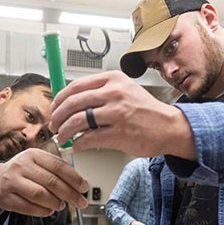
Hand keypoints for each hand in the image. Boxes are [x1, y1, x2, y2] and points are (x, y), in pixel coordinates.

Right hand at [0, 148, 88, 216]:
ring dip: (55, 203)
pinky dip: (42, 211)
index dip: (74, 178)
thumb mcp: (38, 163)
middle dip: (70, 194)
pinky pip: (28, 207)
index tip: (83, 188)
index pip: (58, 166)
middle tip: (80, 202)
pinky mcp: (6, 197)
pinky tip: (49, 210)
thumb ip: (56, 170)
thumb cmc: (23, 172)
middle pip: (51, 182)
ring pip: (40, 195)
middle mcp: (21, 165)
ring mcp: (12, 181)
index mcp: (33, 155)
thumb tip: (78, 184)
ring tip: (61, 205)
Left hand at [49, 70, 196, 159]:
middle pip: (72, 103)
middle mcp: (114, 93)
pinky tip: (77, 145)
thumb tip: (71, 101)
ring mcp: (117, 113)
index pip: (76, 86)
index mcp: (113, 79)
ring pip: (77, 121)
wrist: (169, 126)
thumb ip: (100, 92)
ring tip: (62, 137)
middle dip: (58, 116)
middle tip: (54, 125)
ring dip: (64, 131)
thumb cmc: (146, 110)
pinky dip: (78, 143)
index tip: (55, 108)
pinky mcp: (119, 133)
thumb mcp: (124, 90)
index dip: (60, 99)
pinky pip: (89, 138)